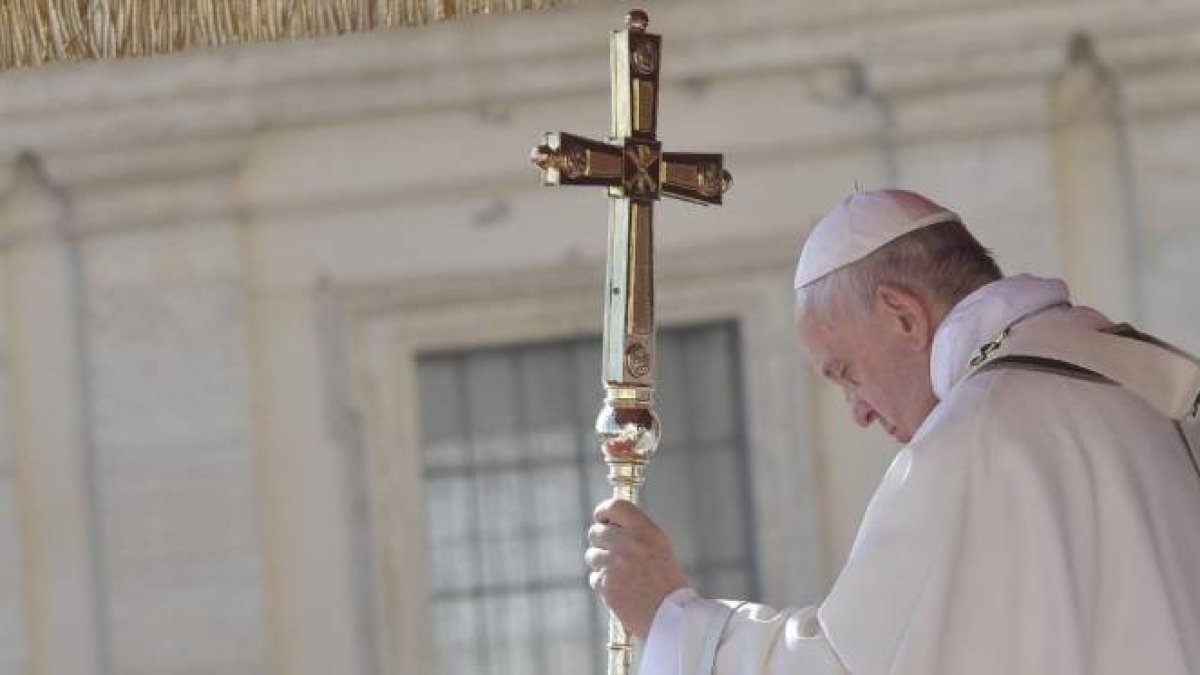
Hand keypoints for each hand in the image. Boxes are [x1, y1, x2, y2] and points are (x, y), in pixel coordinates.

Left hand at [585, 498, 687, 637]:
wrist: (671, 614)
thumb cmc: (667, 580)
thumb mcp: (659, 545)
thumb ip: (636, 531)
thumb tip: (608, 522)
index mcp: (645, 531)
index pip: (615, 506)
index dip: (604, 511)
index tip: (602, 518)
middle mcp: (629, 543)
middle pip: (595, 531)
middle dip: (600, 541)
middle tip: (612, 551)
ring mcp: (615, 564)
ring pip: (592, 555)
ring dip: (602, 564)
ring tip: (621, 574)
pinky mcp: (606, 584)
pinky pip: (595, 577)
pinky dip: (605, 584)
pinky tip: (621, 589)